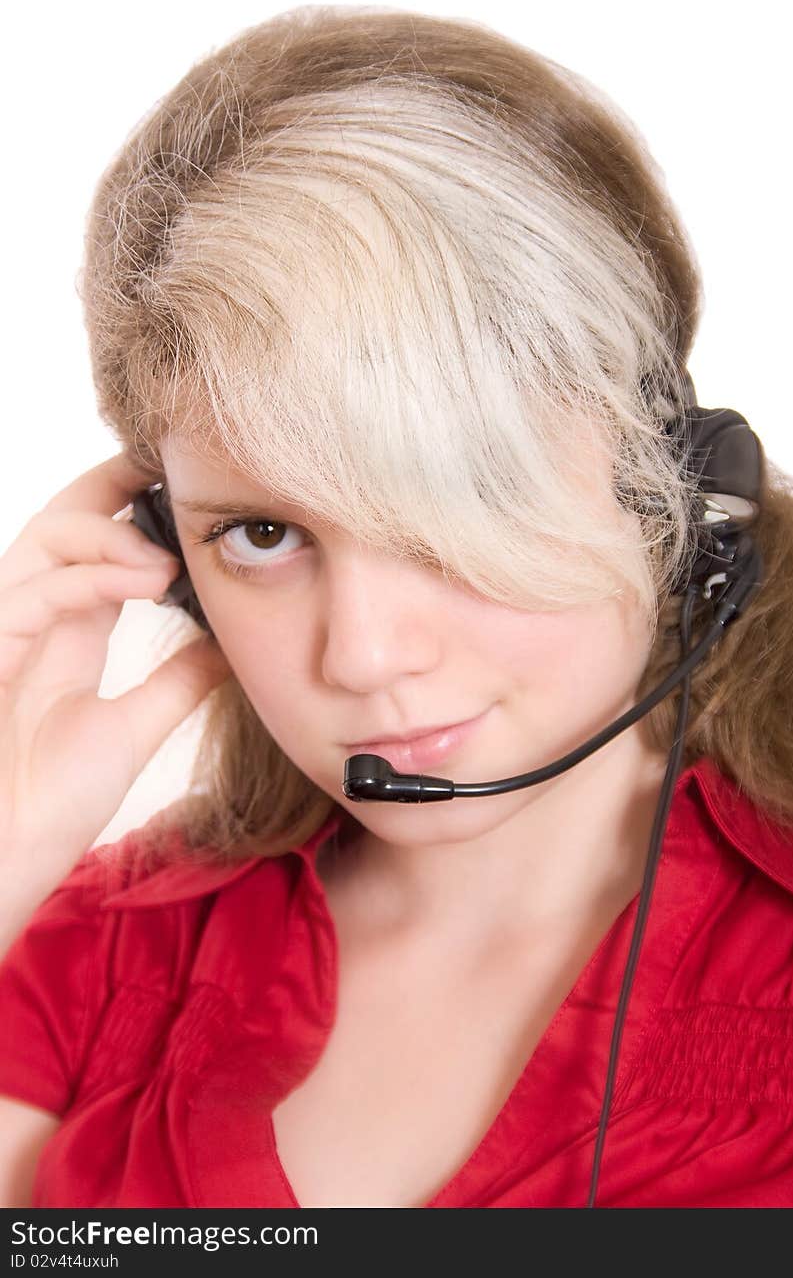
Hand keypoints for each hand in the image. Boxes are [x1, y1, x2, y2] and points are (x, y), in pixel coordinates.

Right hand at [0, 450, 231, 880]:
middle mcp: (28, 618)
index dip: (132, 507)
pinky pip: (35, 590)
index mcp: (63, 633)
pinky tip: (148, 580)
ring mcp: (2, 629)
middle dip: (113, 485)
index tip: (186, 485)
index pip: (93, 546)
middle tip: (173, 470)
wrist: (2, 860)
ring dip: (114, 535)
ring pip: (46, 539)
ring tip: (169, 558)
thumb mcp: (132, 729)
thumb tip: (231, 643)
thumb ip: (177, 681)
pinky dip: (94, 576)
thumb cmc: (47, 803)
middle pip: (61, 520)